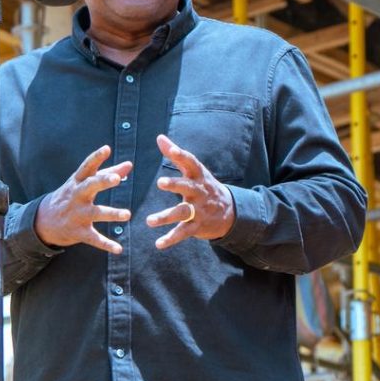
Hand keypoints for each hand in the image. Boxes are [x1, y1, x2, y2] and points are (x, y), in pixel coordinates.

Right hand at [34, 145, 131, 253]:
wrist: (44, 221)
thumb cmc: (71, 196)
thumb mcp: (84, 183)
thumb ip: (109, 173)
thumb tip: (129, 164)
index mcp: (78, 182)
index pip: (87, 167)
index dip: (96, 157)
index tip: (107, 148)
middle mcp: (77, 196)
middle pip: (90, 186)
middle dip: (102, 182)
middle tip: (117, 179)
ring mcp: (77, 214)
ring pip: (96, 213)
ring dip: (111, 213)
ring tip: (127, 215)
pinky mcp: (79, 232)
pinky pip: (94, 238)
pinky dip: (106, 244)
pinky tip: (119, 249)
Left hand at [147, 134, 235, 248]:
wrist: (230, 212)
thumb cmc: (205, 186)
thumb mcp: (194, 170)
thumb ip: (175, 154)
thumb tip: (159, 137)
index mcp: (198, 176)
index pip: (190, 163)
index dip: (180, 155)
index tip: (169, 148)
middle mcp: (199, 192)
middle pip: (187, 187)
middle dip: (175, 184)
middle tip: (160, 182)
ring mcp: (199, 210)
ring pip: (182, 212)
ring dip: (166, 217)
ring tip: (149, 221)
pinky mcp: (197, 226)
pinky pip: (183, 233)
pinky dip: (171, 238)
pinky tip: (158, 244)